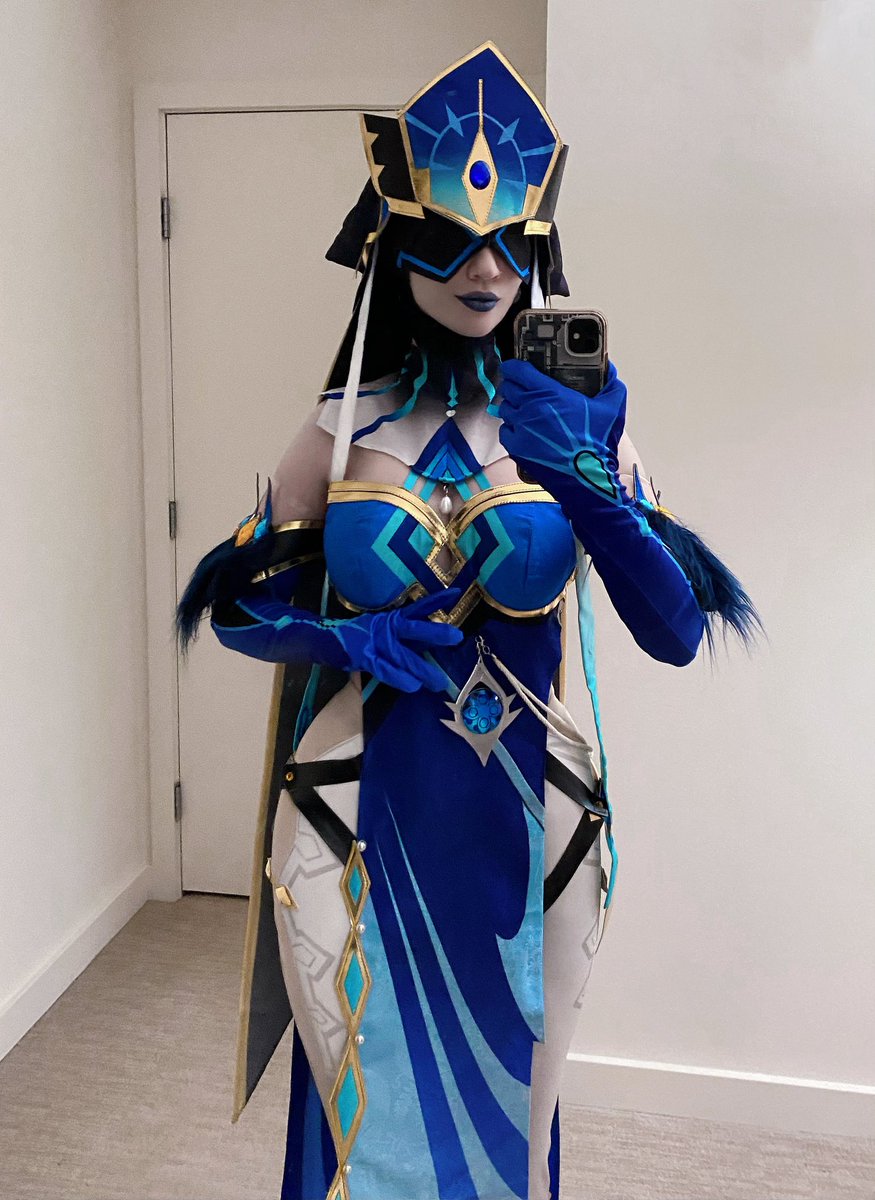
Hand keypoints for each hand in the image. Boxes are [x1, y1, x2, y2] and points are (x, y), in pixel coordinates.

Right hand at [345, 589, 463, 692]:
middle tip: (457, 637)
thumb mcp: (388, 630)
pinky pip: (385, 670)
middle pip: (414, 629)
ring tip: (439, 682)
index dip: (438, 600)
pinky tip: (413, 686)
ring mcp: (376, 642)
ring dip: (422, 669)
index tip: (458, 592)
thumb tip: (436, 640)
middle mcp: (387, 627)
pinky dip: (399, 678)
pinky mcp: (365, 657)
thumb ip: (410, 637)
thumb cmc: (363, 636)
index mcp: (394, 618)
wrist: (327, 639)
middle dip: (435, 633)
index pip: (420, 607)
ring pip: (403, 656)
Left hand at [498, 359, 626, 500]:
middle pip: (508, 388)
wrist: (588, 477)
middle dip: (515, 386)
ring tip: (527, 412)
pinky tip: (525, 431)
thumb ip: (610, 383)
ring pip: (505, 409)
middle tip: (524, 389)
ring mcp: (521, 429)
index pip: (517, 371)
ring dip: (514, 408)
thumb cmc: (598, 444)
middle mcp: (530, 409)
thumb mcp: (612, 407)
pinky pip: (505, 432)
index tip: (515, 367)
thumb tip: (609, 370)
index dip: (514, 366)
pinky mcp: (517, 448)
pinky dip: (512, 429)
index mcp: (549, 394)